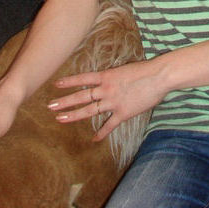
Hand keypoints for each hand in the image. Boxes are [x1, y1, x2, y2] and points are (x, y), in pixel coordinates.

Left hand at [47, 60, 163, 141]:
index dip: (69, 82)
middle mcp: (106, 89)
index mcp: (107, 76)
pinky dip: (101, 133)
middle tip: (51, 105)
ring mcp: (113, 102)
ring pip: (90, 110)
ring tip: (60, 119)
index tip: (56, 84)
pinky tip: (94, 140)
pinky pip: (109, 125)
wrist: (158, 77)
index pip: (83, 79)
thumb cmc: (145, 70)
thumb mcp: (125, 69)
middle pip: (82, 96)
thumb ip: (114, 78)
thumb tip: (108, 81)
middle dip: (65, 101)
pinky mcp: (122, 113)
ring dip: (74, 115)